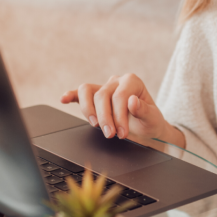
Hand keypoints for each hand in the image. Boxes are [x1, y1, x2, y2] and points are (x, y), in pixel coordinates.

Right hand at [60, 74, 184, 148]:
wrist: (146, 127)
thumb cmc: (150, 121)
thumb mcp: (153, 119)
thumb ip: (144, 110)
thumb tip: (131, 101)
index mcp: (132, 81)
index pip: (119, 95)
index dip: (119, 115)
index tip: (122, 133)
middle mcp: (116, 81)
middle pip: (102, 95)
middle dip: (105, 117)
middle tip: (111, 135)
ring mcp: (104, 88)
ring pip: (87, 91)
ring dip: (88, 110)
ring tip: (96, 125)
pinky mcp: (94, 97)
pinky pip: (80, 94)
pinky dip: (71, 96)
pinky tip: (64, 99)